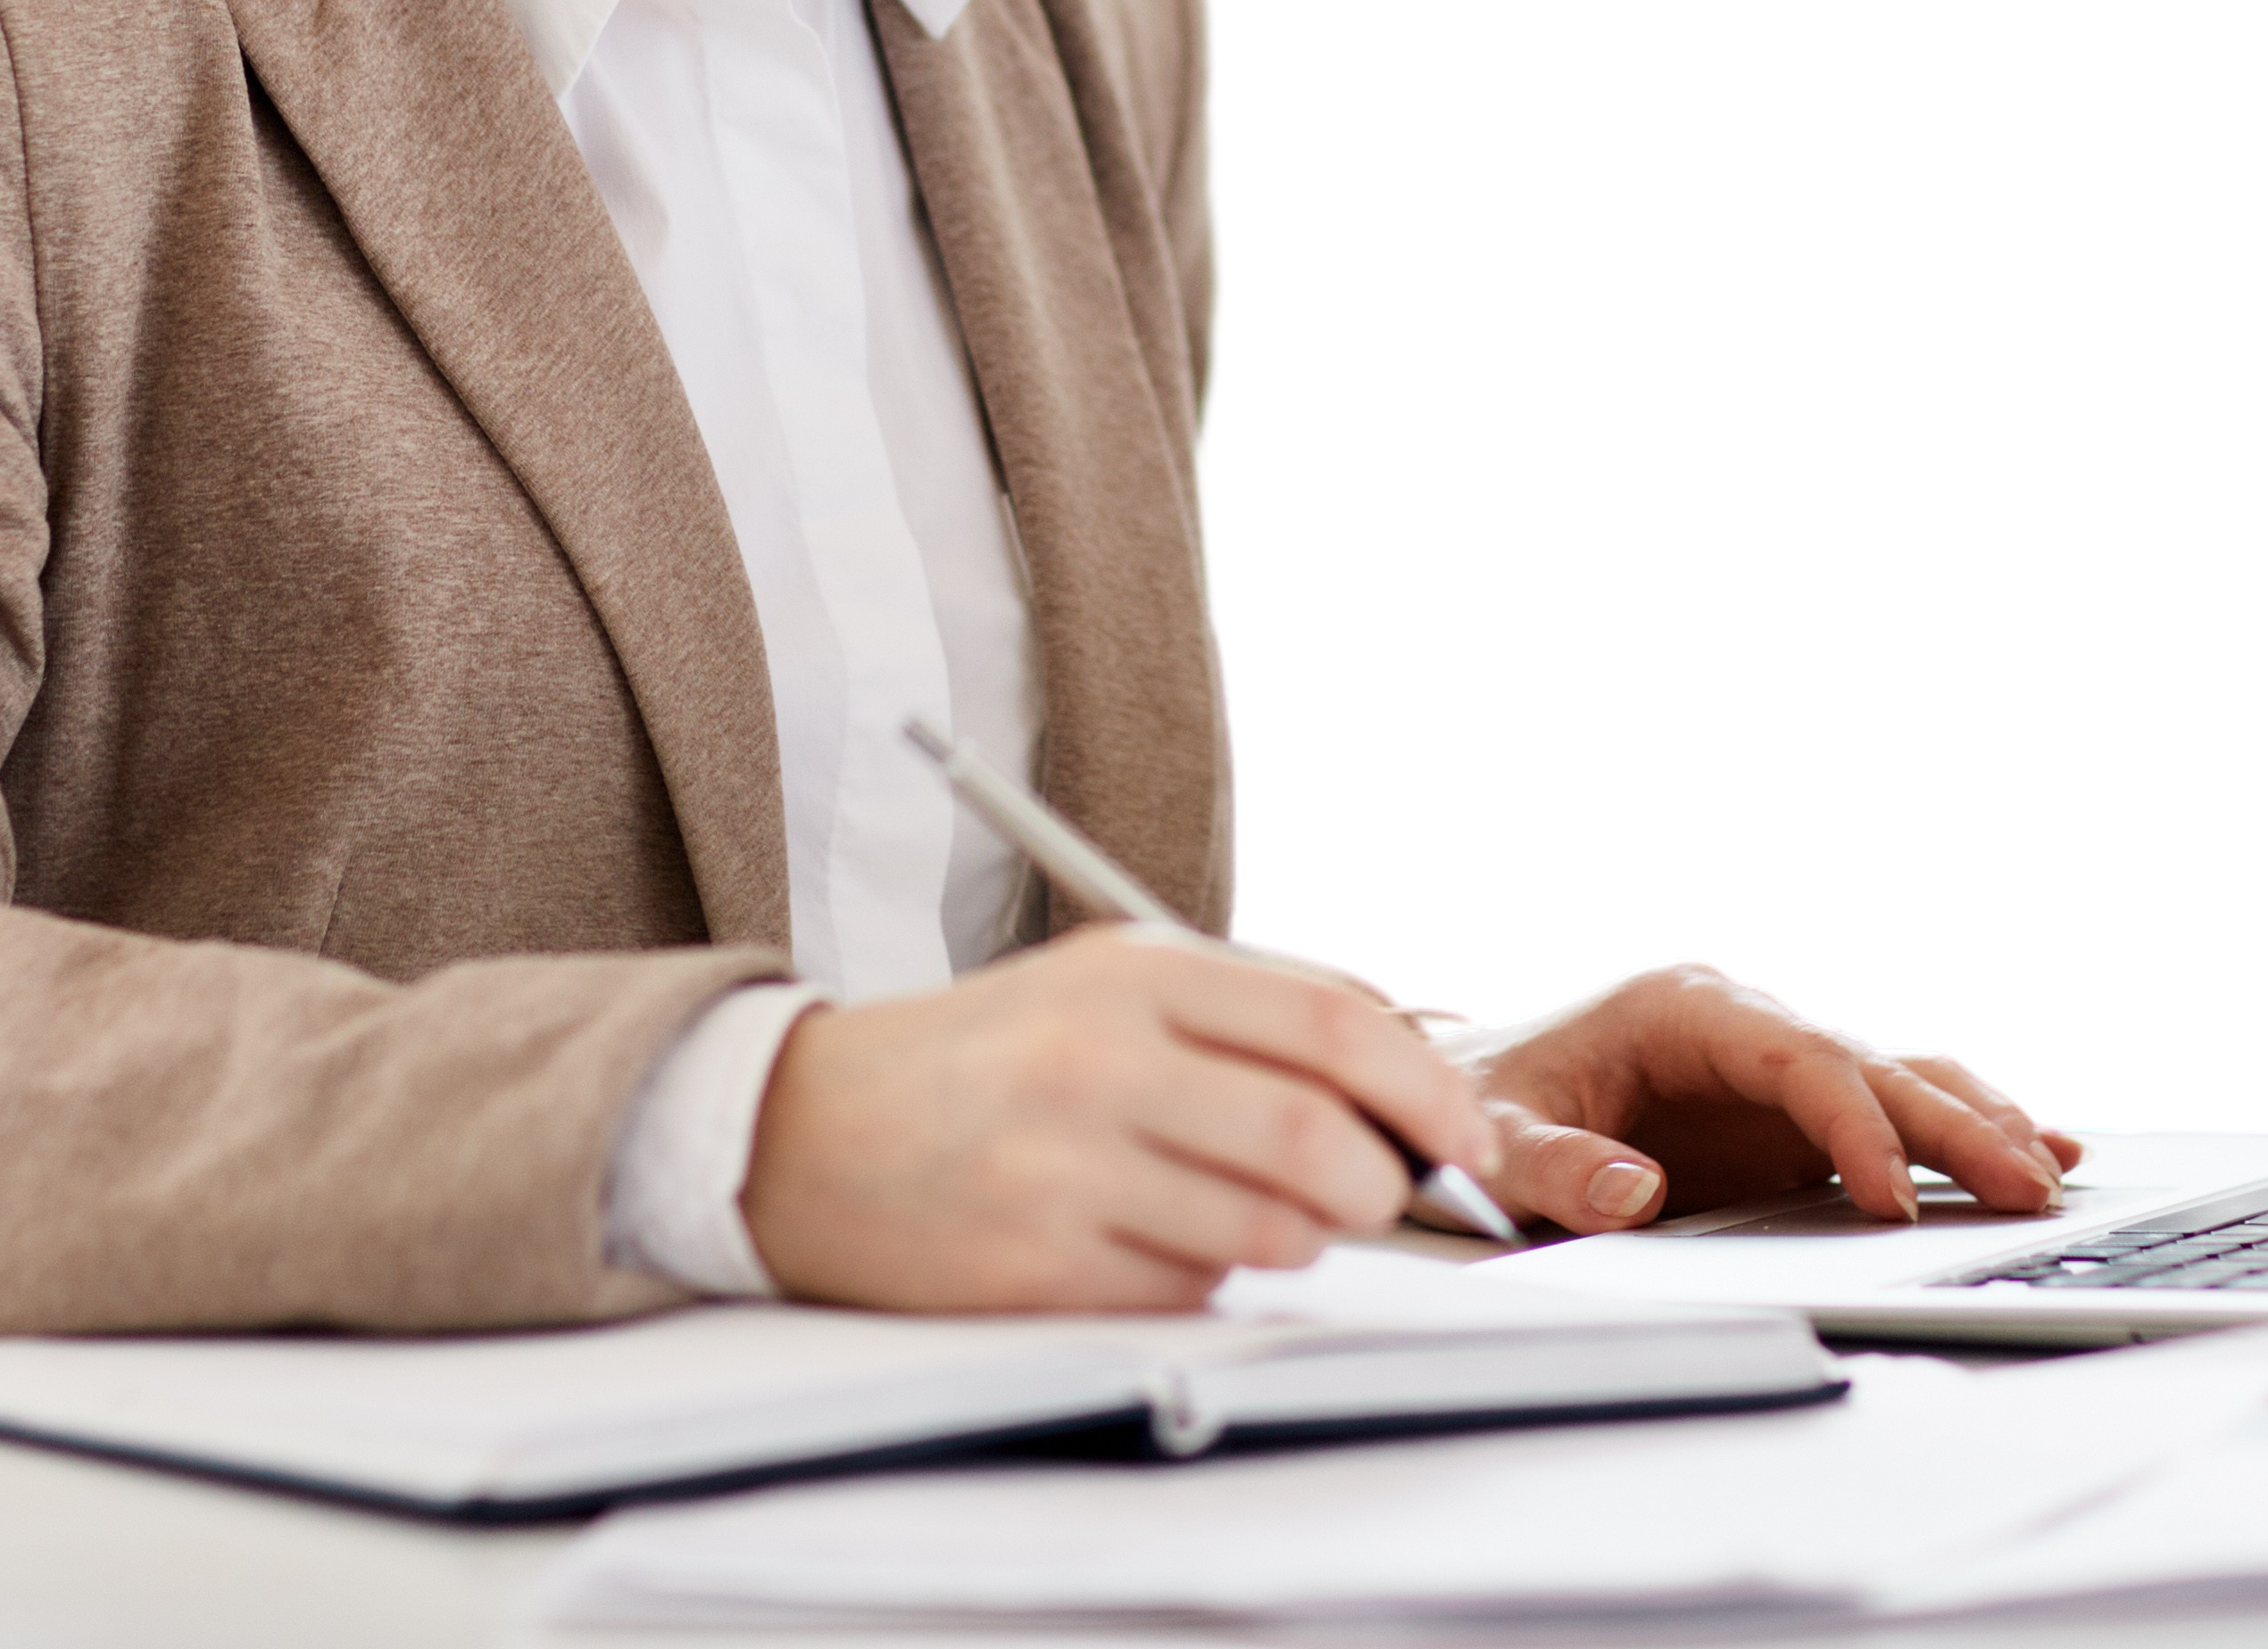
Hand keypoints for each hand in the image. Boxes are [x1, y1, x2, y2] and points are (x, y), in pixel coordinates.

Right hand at [741, 926, 1502, 1309]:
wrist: (800, 1128)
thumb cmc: (983, 1056)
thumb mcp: (1103, 979)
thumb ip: (1247, 1000)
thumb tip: (1406, 1047)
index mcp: (1131, 974)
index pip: (1331, 1029)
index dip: (1426, 1093)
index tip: (1468, 1140)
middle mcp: (1098, 1062)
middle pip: (1318, 1139)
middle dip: (1380, 1183)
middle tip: (1377, 1193)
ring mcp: (1063, 1169)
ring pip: (1268, 1232)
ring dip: (1300, 1239)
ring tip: (1259, 1215)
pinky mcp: (1034, 1267)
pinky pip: (1189, 1292)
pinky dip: (1207, 1280)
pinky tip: (1155, 1242)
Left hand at [1436, 958, 2078, 1232]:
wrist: (1479, 1093)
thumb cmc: (1489, 1107)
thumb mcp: (1499, 1143)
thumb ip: (1560, 1168)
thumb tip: (1634, 1194)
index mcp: (1685, 1009)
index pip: (1799, 1059)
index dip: (1854, 1126)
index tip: (1890, 1198)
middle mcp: (1746, 1025)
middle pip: (1871, 1066)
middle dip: (1953, 1125)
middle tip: (2026, 1186)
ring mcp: (1776, 1068)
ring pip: (1901, 1078)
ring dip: (1976, 1124)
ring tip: (2052, 1173)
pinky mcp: (1792, 1115)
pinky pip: (1892, 1111)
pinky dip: (1962, 1129)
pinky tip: (2039, 1150)